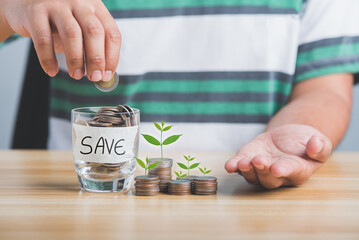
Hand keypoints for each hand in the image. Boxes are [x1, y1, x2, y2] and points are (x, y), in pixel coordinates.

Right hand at [1, 0, 120, 80]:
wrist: (24, 3)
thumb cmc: (59, 22)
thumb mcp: (80, 30)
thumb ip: (91, 48)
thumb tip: (102, 75)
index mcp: (95, 7)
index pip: (111, 33)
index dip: (112, 57)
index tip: (107, 75)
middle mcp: (79, 2)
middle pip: (94, 32)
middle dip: (96, 59)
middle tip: (94, 77)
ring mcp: (57, 5)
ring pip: (72, 34)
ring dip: (76, 59)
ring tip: (76, 75)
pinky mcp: (36, 11)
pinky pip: (44, 39)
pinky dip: (48, 58)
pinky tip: (51, 71)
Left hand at [225, 124, 331, 188]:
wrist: (289, 137)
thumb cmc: (306, 142)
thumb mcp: (320, 141)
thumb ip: (320, 147)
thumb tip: (315, 145)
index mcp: (298, 171)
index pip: (291, 172)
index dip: (283, 171)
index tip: (277, 168)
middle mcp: (278, 175)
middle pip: (268, 179)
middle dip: (262, 170)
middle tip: (259, 161)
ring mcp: (261, 170)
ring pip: (253, 176)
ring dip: (246, 171)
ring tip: (243, 163)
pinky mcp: (248, 161)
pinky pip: (239, 167)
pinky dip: (234, 167)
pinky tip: (229, 165)